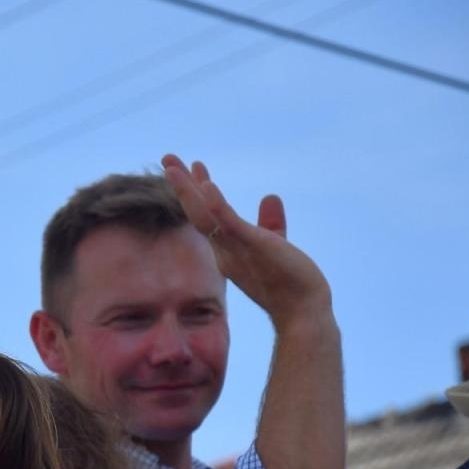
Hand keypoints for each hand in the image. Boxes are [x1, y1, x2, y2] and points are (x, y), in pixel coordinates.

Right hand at [162, 154, 331, 327]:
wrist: (301, 310)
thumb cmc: (290, 283)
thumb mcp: (277, 244)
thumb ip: (271, 222)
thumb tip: (270, 196)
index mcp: (228, 248)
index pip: (207, 216)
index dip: (197, 191)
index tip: (191, 166)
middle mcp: (224, 249)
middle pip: (196, 212)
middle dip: (181, 185)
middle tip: (167, 158)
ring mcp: (235, 248)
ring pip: (204, 216)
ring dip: (187, 190)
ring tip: (174, 166)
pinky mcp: (252, 246)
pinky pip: (228, 224)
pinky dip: (216, 205)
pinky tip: (206, 185)